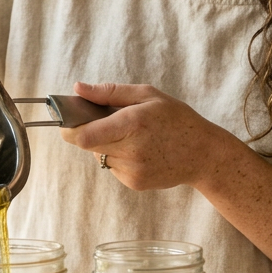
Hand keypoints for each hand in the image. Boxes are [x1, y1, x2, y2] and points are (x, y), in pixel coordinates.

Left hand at [59, 81, 238, 190]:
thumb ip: (110, 92)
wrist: (203, 155)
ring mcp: (132, 171)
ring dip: (106, 144)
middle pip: (87, 145)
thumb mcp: (147, 95)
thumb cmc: (177, 119)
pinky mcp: (134, 184)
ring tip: (131, 136)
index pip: (84, 135)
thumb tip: (78, 88)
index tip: (68, 118)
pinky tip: (140, 150)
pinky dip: (118, 157)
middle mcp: (130, 150)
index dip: (69, 127)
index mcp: (132, 124)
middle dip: (87, 132)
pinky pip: (112, 167)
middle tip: (104, 121)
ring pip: (99, 156)